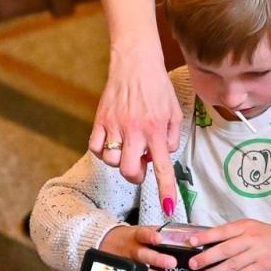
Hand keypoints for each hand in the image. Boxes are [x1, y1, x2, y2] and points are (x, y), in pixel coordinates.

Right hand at [92, 44, 183, 213]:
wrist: (135, 63)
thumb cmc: (157, 87)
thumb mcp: (175, 112)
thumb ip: (172, 138)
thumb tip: (162, 156)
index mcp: (157, 130)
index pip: (163, 167)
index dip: (165, 190)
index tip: (168, 207)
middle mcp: (136, 130)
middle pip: (130, 172)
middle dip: (135, 176)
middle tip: (140, 164)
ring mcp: (115, 125)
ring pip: (112, 161)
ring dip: (120, 160)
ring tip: (126, 146)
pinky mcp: (100, 119)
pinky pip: (95, 147)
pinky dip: (103, 150)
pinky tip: (112, 140)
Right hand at [99, 224, 175, 270]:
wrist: (104, 242)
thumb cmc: (128, 238)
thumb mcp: (139, 230)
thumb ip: (156, 233)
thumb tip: (178, 235)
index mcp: (135, 237)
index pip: (142, 234)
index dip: (150, 236)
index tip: (159, 239)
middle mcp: (130, 249)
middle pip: (142, 253)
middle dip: (157, 259)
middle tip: (171, 262)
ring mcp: (126, 262)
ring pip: (138, 269)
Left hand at [184, 221, 270, 270]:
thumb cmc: (268, 236)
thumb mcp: (250, 227)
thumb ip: (231, 234)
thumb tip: (207, 242)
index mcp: (245, 226)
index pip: (222, 231)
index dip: (206, 236)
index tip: (192, 241)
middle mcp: (251, 238)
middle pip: (226, 249)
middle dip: (207, 258)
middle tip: (194, 264)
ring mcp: (258, 253)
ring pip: (233, 264)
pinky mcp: (264, 266)